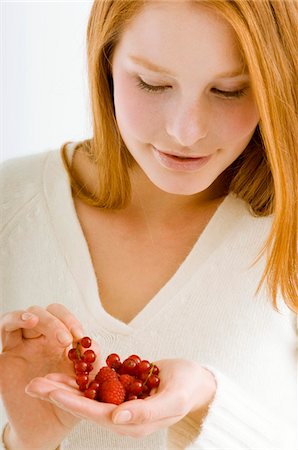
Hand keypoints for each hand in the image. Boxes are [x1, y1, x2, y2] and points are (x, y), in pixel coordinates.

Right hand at [0, 303, 98, 449]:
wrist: (44, 430)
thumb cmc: (68, 405)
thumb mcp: (86, 387)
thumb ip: (92, 366)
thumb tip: (94, 345)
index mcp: (61, 341)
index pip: (64, 317)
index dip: (70, 321)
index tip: (79, 336)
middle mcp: (41, 340)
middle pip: (46, 312)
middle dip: (55, 321)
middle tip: (64, 340)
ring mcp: (21, 346)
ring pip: (23, 317)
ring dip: (32, 317)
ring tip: (34, 321)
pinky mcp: (5, 358)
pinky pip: (3, 331)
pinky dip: (11, 321)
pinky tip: (21, 323)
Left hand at [25, 359, 216, 438]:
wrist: (197, 381)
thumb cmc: (189, 389)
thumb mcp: (173, 400)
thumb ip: (147, 412)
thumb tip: (117, 418)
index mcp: (131, 423)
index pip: (95, 413)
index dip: (72, 402)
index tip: (51, 391)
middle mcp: (121, 415)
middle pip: (84, 405)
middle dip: (59, 394)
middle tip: (34, 384)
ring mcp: (121, 401)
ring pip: (88, 393)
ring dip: (66, 384)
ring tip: (44, 376)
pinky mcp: (122, 388)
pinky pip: (99, 381)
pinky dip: (83, 374)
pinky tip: (69, 365)